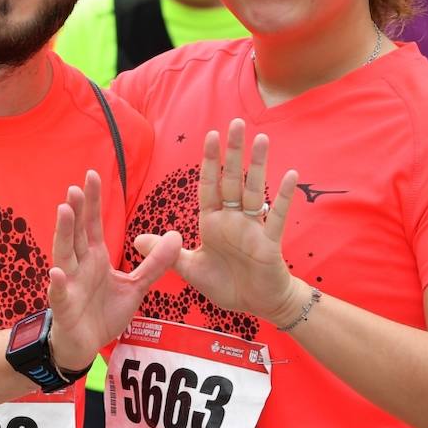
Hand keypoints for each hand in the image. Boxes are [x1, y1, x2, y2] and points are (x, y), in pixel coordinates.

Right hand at [46, 170, 180, 370]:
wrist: (86, 345)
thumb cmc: (105, 312)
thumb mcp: (136, 287)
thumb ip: (154, 264)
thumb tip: (178, 236)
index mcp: (94, 258)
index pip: (92, 224)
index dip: (92, 202)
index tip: (92, 176)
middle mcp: (79, 266)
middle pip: (77, 233)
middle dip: (76, 211)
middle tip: (77, 187)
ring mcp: (69, 285)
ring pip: (64, 255)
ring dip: (63, 233)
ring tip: (63, 211)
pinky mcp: (64, 307)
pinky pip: (60, 294)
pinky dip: (58, 284)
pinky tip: (57, 273)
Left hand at [136, 120, 300, 323]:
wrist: (256, 304)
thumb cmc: (226, 283)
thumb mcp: (190, 269)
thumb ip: (166, 253)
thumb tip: (136, 240)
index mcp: (213, 221)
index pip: (209, 185)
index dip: (209, 162)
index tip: (210, 136)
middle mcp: (233, 219)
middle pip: (232, 180)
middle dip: (232, 153)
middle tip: (235, 122)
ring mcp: (253, 228)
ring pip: (256, 190)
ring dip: (259, 165)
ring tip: (262, 139)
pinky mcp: (269, 243)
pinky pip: (278, 216)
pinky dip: (284, 197)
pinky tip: (291, 175)